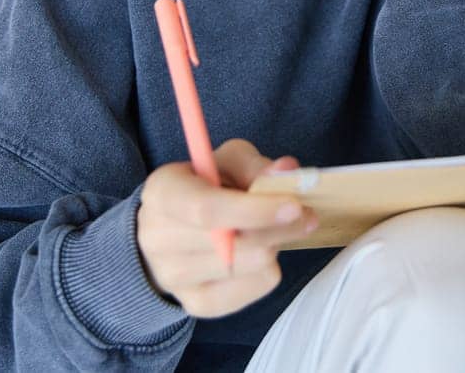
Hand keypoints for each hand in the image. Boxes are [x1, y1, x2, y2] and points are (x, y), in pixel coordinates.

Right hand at [135, 139, 316, 318]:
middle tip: (306, 215)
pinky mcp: (195, 303)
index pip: (207, 210)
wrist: (169, 230)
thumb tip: (287, 170)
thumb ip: (254, 164)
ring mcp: (174, 278)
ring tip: (273, 229)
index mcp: (163, 194)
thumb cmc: (203, 186)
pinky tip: (260, 252)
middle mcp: (158, 240)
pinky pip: (250, 289)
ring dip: (274, 245)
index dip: (255, 210)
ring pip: (248, 268)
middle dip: (279, 229)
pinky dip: (267, 270)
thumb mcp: (223, 161)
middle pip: (233, 246)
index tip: (294, 205)